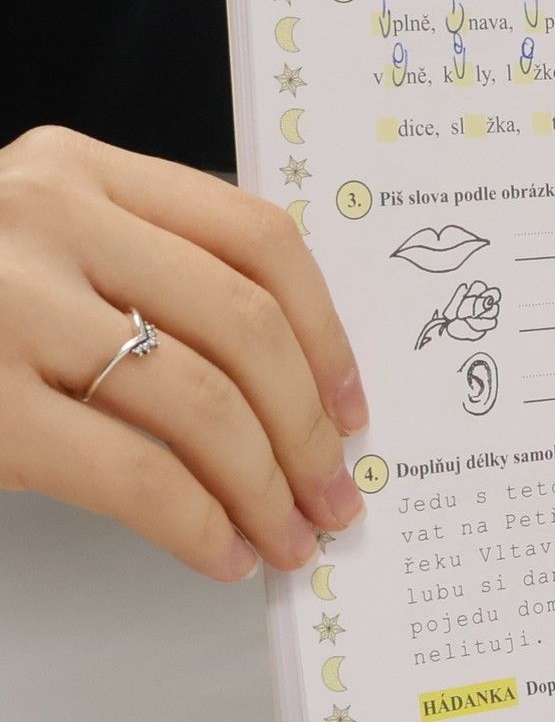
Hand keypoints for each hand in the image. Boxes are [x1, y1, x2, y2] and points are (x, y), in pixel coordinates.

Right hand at [0, 127, 368, 581]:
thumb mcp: (36, 246)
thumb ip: (142, 273)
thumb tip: (291, 389)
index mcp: (78, 170)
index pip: (258, 235)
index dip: (327, 331)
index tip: (353, 404)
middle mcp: (46, 218)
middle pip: (245, 325)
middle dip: (308, 429)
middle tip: (334, 494)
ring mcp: (6, 305)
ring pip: (201, 402)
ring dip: (264, 486)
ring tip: (287, 535)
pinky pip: (133, 471)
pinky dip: (196, 523)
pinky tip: (218, 551)